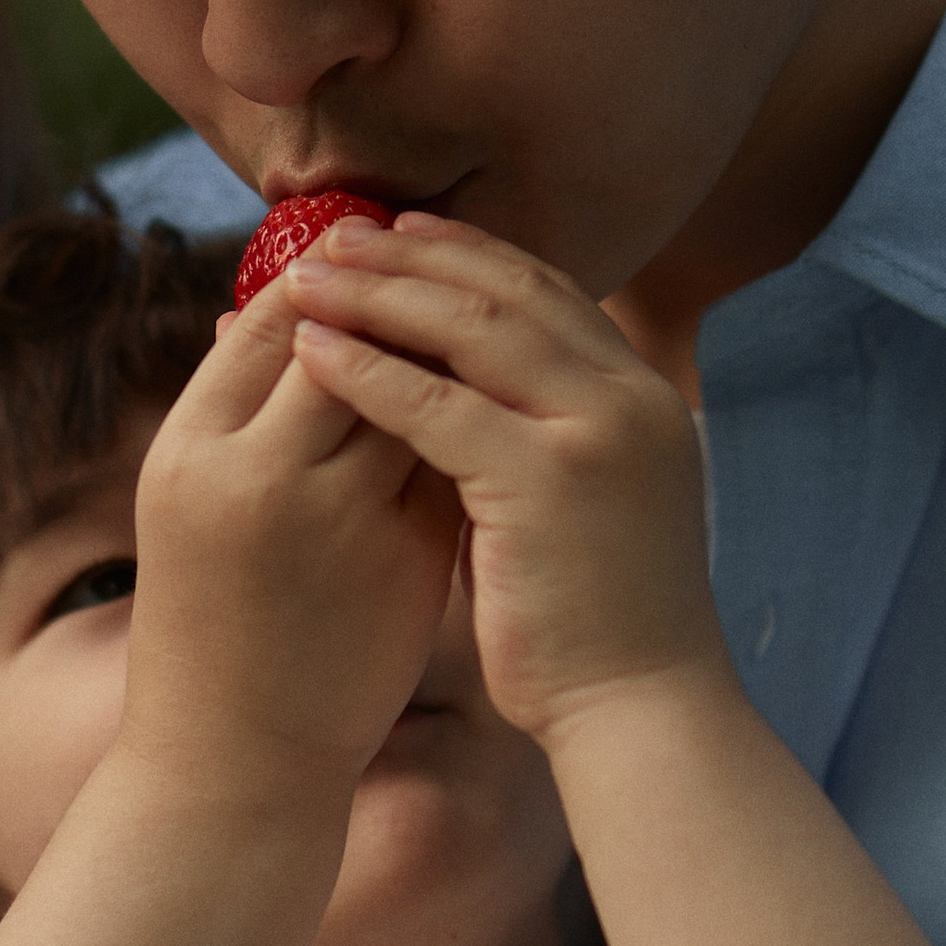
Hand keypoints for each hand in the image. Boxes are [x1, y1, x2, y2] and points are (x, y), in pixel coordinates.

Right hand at [123, 277, 462, 804]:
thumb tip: (275, 310)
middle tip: (425, 248)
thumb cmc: (205, 624)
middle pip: (353, 340)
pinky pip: (449, 458)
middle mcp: (261, 475)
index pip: (275, 321)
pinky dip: (471, 418)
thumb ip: (237, 411)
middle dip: (395, 291)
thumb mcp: (194, 505)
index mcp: (193, 451)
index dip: (326, 275)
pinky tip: (490, 391)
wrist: (236, 758)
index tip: (357, 245)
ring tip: (469, 308)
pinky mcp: (405, 561)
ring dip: (445, 347)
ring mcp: (340, 520)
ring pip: (415, 393)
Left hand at [277, 216, 725, 754]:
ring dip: (378, 295)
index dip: (467, 255)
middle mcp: (628, 400)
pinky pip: (437, 406)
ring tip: (304, 277)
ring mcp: (594, 435)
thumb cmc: (594, 630)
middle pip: (509, 290)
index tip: (398, 233)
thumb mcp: (575, 510)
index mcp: (641, 399)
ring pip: (470, 330)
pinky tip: (310, 353)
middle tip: (337, 232)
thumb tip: (456, 401)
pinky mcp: (547, 483)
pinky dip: (367, 371)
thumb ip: (532, 444)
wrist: (641, 712)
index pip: (547, 293)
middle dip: (414, 256)